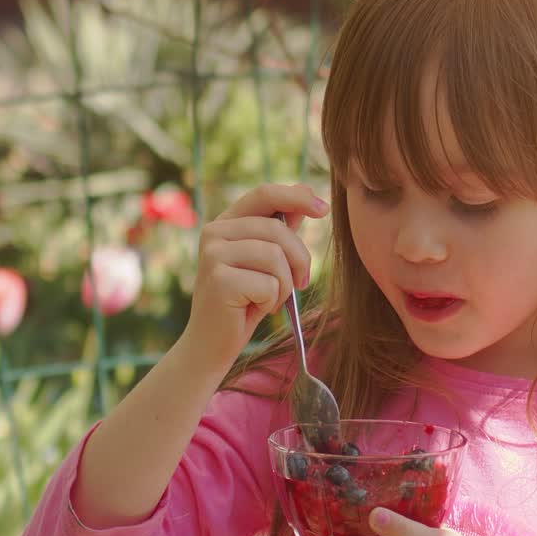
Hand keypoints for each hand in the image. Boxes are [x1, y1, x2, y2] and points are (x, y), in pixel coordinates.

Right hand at [179, 183, 328, 370]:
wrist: (213, 343)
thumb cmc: (244, 300)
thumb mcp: (266, 260)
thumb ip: (281, 228)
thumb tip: (305, 191)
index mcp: (225, 222)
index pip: (264, 194)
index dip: (296, 196)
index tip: (323, 209)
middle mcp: (214, 233)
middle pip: (277, 230)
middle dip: (300, 258)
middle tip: (301, 282)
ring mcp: (213, 255)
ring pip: (275, 257)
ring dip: (285, 284)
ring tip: (272, 298)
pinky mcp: (219, 280)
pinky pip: (269, 283)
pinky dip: (273, 300)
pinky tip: (257, 308)